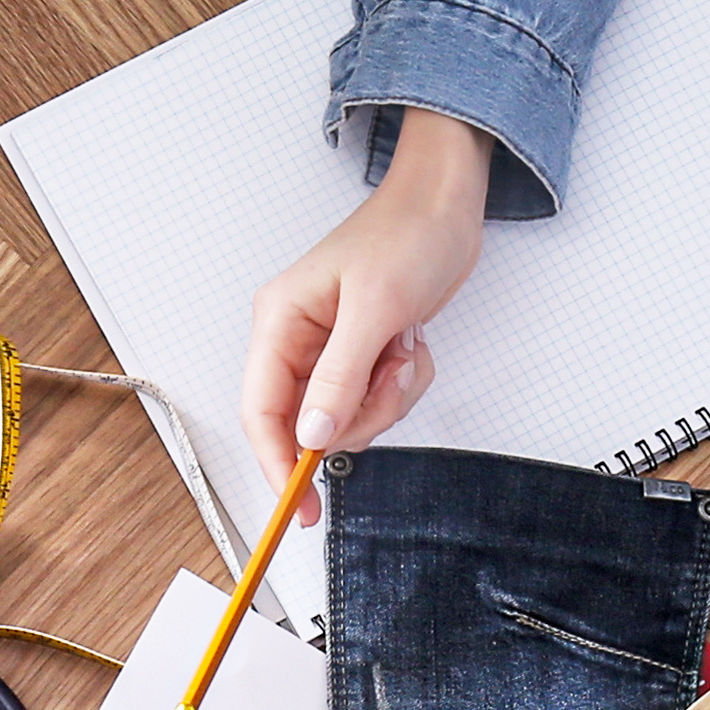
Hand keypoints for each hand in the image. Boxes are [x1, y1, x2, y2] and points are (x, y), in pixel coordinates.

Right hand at [241, 113, 492, 500]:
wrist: (448, 205)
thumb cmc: (405, 234)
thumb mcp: (374, 308)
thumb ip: (340, 376)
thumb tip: (312, 435)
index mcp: (280, 321)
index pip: (261, 410)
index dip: (276, 461)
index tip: (300, 504)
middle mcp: (298, 339)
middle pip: (310, 422)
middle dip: (358, 415)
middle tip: (388, 379)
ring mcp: (332, 350)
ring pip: (350, 417)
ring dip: (387, 396)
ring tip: (403, 349)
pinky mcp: (364, 354)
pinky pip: (378, 399)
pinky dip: (403, 383)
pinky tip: (411, 343)